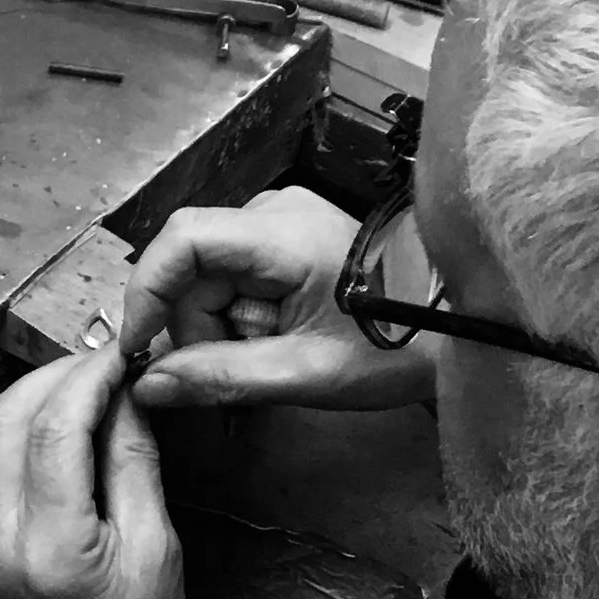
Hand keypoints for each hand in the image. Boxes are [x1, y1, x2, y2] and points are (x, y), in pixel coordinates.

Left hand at [0, 341, 182, 598]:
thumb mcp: (156, 547)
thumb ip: (134, 462)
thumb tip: (124, 392)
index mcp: (50, 548)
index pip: (52, 429)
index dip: (87, 378)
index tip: (120, 358)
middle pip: (5, 417)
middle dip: (54, 376)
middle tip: (101, 365)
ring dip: (24, 394)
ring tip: (77, 387)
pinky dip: (6, 425)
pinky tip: (47, 422)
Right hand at [121, 187, 437, 415]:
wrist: (460, 326)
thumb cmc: (395, 347)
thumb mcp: (304, 373)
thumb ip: (220, 376)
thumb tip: (149, 385)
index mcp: (279, 234)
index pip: (181, 240)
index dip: (147, 292)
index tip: (139, 346)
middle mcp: (273, 212)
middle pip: (192, 268)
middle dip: (196, 326)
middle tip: (233, 372)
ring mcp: (282, 222)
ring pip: (211, 278)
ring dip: (221, 327)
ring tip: (273, 358)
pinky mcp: (289, 239)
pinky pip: (236, 278)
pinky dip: (241, 317)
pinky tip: (275, 342)